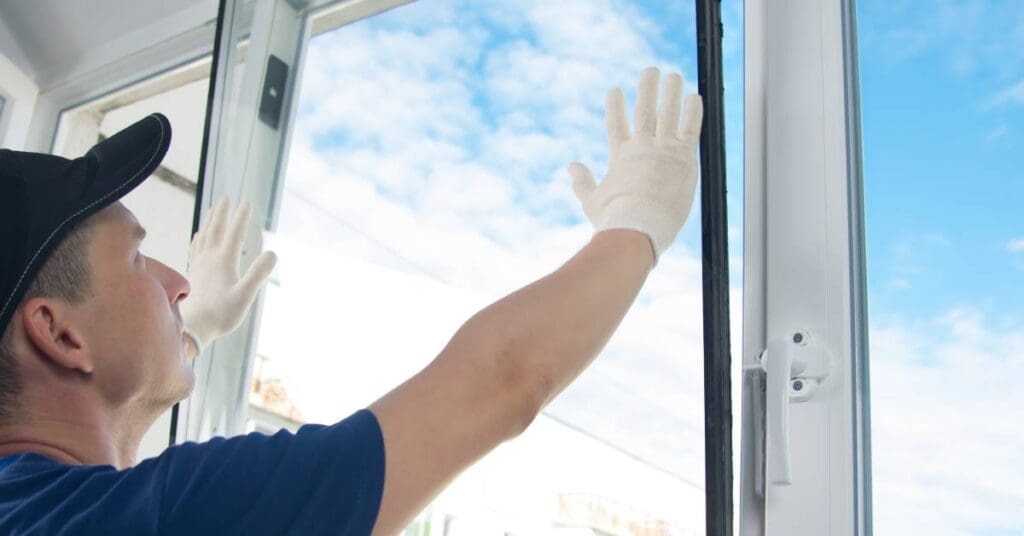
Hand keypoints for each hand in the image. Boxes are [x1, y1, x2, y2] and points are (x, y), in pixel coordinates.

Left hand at [181, 199, 277, 353]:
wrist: (191, 328)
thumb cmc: (220, 314)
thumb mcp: (244, 296)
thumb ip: (258, 274)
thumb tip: (273, 253)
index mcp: (223, 261)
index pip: (235, 233)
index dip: (242, 216)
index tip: (247, 202)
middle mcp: (209, 259)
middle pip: (216, 229)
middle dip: (223, 213)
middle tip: (227, 198)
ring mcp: (198, 265)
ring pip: (204, 236)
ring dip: (210, 221)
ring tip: (214, 210)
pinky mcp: (192, 274)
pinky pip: (195, 248)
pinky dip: (198, 238)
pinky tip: (199, 235)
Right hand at [569, 66, 703, 264]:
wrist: (637, 227)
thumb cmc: (614, 220)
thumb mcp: (591, 201)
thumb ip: (581, 182)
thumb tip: (570, 166)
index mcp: (620, 157)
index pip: (616, 125)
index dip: (615, 107)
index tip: (615, 90)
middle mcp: (642, 147)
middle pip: (645, 110)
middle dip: (647, 88)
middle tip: (651, 70)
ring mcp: (663, 150)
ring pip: (668, 113)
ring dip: (670, 92)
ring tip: (673, 75)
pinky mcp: (684, 158)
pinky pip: (690, 129)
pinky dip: (692, 111)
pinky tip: (694, 95)